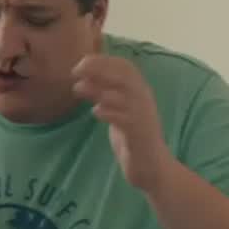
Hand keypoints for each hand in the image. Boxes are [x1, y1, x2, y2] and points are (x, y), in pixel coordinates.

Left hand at [72, 54, 174, 192]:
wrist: (152, 167)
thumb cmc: (132, 137)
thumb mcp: (119, 111)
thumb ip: (106, 94)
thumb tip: (83, 79)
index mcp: (140, 91)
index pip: (125, 66)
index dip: (103, 61)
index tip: (81, 62)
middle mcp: (144, 100)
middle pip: (124, 75)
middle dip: (99, 68)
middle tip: (76, 70)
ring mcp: (143, 116)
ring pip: (123, 94)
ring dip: (98, 89)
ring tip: (77, 88)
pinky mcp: (139, 134)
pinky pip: (125, 118)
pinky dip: (108, 111)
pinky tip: (95, 111)